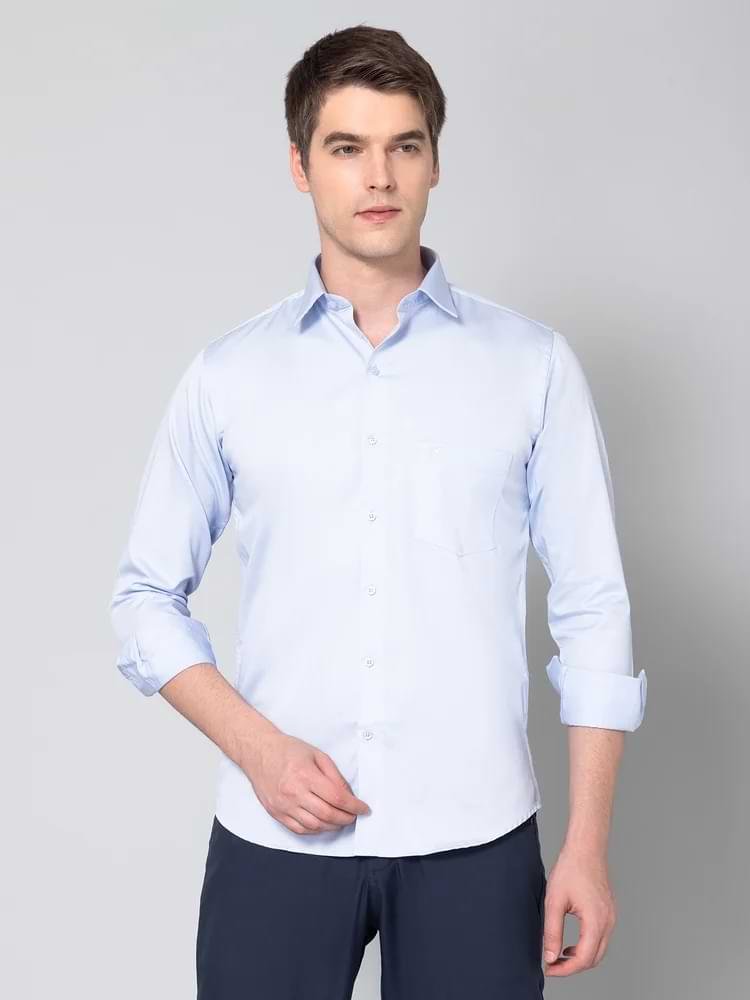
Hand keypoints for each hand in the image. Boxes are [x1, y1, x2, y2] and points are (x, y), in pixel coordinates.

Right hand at [240, 730, 370, 834]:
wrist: (259, 752)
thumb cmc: (288, 750)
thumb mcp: (317, 755)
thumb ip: (334, 776)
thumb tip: (348, 794)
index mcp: (306, 775)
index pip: (337, 797)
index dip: (354, 806)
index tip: (363, 809)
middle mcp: (294, 793)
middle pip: (328, 815)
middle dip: (346, 818)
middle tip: (353, 816)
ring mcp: (284, 805)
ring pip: (315, 826)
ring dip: (332, 826)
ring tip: (340, 820)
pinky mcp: (276, 813)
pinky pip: (299, 829)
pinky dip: (315, 830)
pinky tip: (322, 824)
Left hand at [542, 847, 616, 975]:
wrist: (586, 849)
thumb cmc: (571, 869)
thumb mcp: (554, 902)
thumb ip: (552, 932)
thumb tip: (550, 956)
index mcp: (596, 921)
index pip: (583, 959)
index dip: (565, 969)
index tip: (550, 969)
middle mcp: (608, 922)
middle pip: (593, 958)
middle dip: (572, 966)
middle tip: (552, 965)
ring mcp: (611, 917)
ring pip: (598, 950)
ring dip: (580, 957)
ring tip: (559, 956)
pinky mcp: (608, 912)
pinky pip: (600, 938)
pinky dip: (586, 946)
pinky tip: (571, 943)